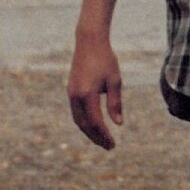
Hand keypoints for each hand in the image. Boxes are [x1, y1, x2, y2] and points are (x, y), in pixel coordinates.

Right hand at [68, 32, 122, 149]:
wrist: (89, 42)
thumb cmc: (106, 60)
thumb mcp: (115, 81)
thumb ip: (115, 103)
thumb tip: (118, 124)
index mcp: (87, 94)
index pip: (96, 122)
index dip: (104, 135)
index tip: (113, 144)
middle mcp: (76, 96)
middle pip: (84, 125)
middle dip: (96, 138)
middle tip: (109, 147)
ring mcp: (71, 93)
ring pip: (78, 120)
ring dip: (89, 132)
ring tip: (101, 140)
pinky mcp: (71, 90)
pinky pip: (76, 112)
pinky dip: (84, 122)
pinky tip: (94, 126)